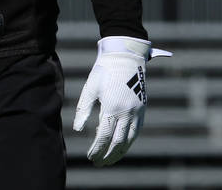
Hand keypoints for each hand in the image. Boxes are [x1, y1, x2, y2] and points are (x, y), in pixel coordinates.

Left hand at [73, 36, 171, 166]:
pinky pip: (137, 131)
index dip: (97, 149)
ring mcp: (137, 112)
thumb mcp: (90, 88)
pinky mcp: (142, 109)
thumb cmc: (104, 71)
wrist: (125, 57)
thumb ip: (83, 109)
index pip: (104, 136)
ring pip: (130, 139)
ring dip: (119, 152)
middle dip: (107, 155)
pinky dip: (129, 142)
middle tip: (98, 164)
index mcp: (112, 108)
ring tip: (109, 160)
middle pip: (118, 142)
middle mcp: (127, 113)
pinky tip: (122, 146)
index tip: (90, 157)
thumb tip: (78, 129)